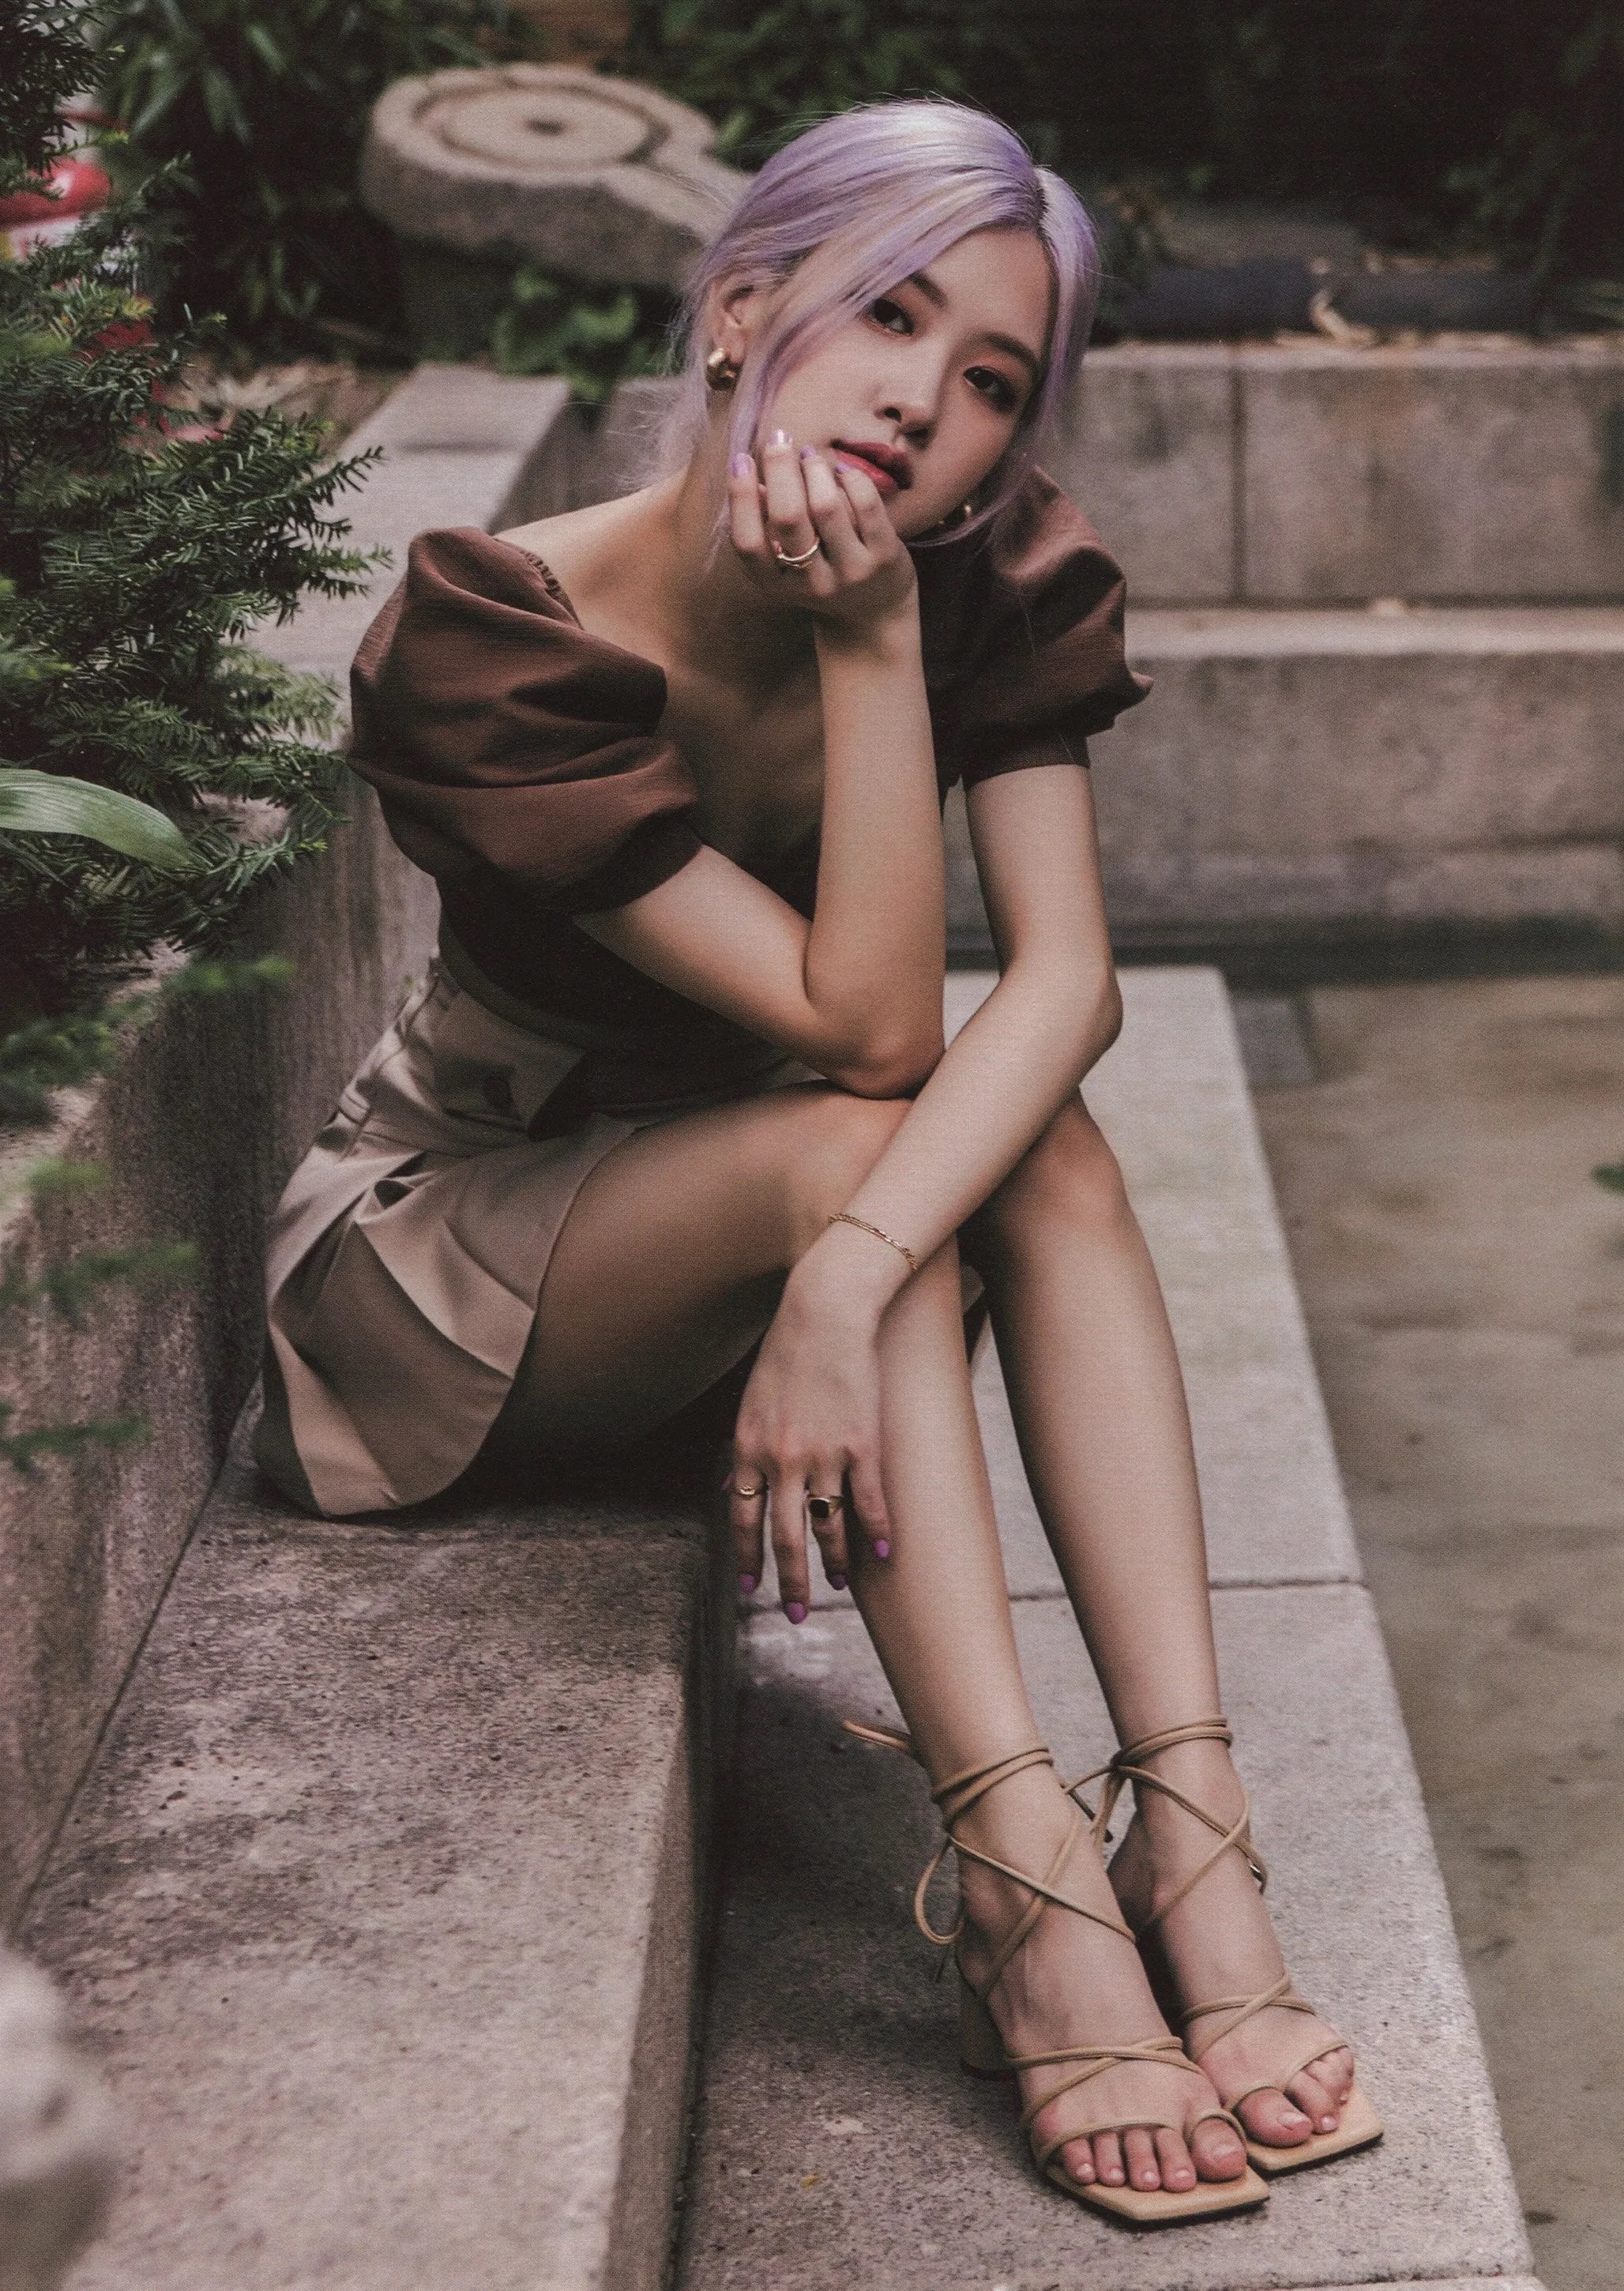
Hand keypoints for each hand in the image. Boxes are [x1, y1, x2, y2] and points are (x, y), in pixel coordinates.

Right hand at [727, 432, 916, 639]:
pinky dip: (850, 478)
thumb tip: (745, 474)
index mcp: (776, 585)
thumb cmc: (821, 574)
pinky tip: (841, 472)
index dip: (741, 498)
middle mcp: (812, 584)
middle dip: (780, 469)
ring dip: (814, 470)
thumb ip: (765, 524)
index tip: (741, 461)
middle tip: (779, 439)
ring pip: (827, 507)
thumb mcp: (785, 563)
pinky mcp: (884, 558)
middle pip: (789, 518)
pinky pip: (865, 505)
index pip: (748, 543)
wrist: (874, 615)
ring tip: (809, 457)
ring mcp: (851, 572)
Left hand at [728, 1272, 892, 1619]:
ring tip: (839, 1586)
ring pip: (829, 1526)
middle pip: (785, 1537)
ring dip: (834, 1562)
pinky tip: (882, 1554)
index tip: (751, 1589)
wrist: (825, 1316)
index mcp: (748, 1450)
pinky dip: (875, 1532)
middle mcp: (782, 1460)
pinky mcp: (862, 1444)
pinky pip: (868, 1501)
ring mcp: (824, 1454)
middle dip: (790, 1582)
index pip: (743, 1520)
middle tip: (797, 1615)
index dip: (747, 1558)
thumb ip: (748, 1451)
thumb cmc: (786, 1356)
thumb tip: (741, 1489)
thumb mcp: (752, 1405)